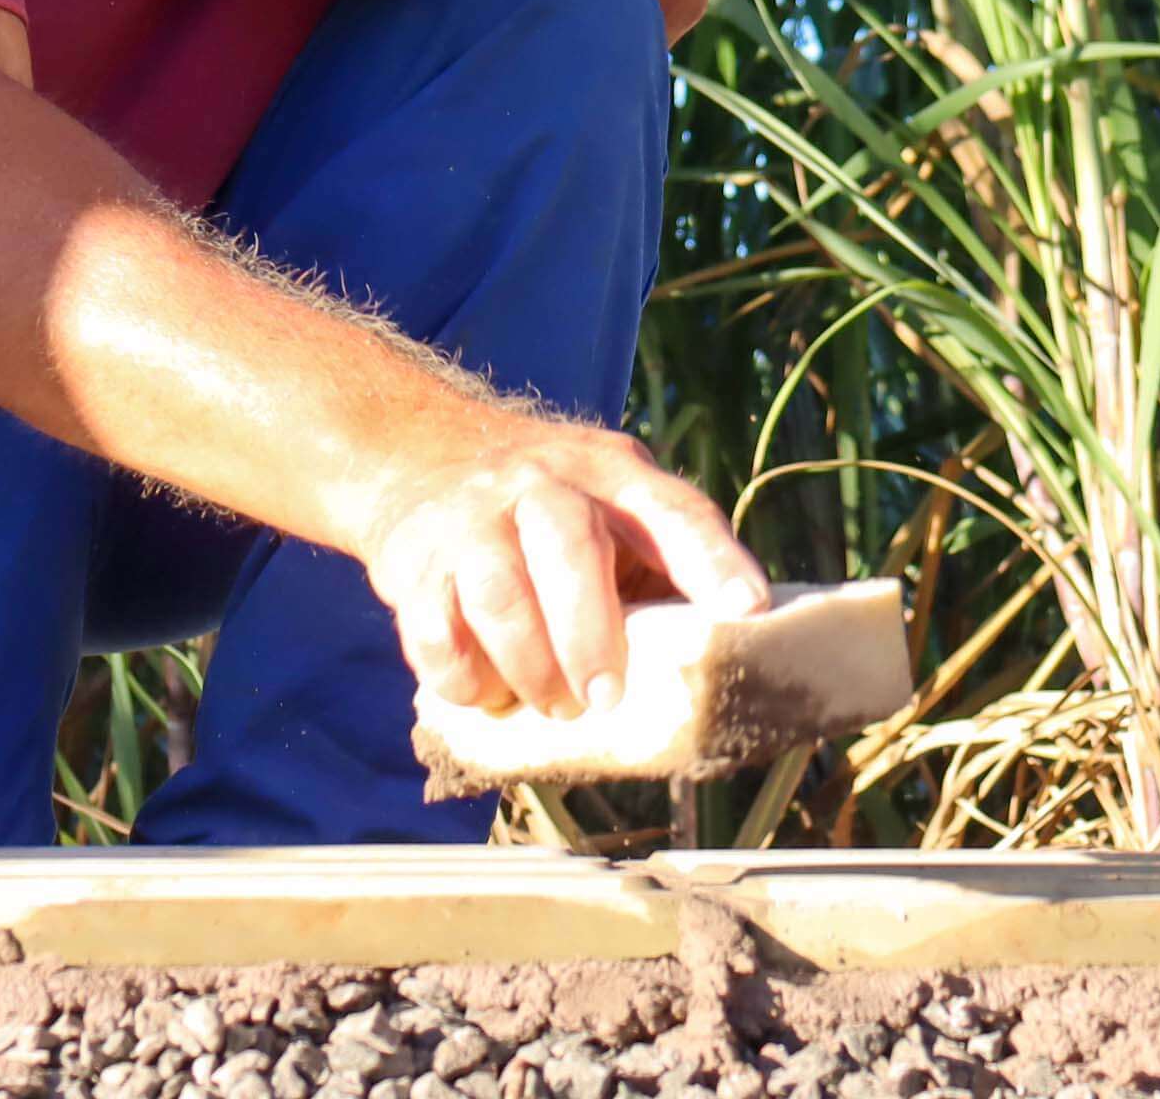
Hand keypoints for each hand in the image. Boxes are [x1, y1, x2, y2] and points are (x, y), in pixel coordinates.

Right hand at [348, 418, 768, 717]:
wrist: (416, 453)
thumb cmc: (546, 510)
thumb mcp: (608, 506)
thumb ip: (655, 567)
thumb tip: (719, 669)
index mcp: (611, 473)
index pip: (672, 508)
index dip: (712, 558)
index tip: (747, 608)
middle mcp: (539, 482)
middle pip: (569, 545)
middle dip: (592, 633)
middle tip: (607, 699)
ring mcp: (469, 519)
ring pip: (498, 594)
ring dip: (531, 667)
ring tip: (555, 705)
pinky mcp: (412, 564)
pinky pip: (434, 632)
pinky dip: (465, 679)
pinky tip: (489, 693)